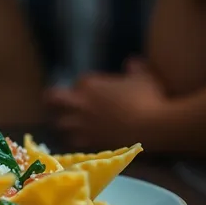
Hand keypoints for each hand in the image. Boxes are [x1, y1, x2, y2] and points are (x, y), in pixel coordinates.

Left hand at [44, 59, 166, 149]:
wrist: (153, 125)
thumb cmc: (148, 97)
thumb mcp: (142, 77)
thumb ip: (134, 68)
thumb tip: (132, 62)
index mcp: (90, 84)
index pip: (78, 82)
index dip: (84, 87)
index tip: (93, 92)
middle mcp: (80, 103)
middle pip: (52, 98)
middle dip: (52, 100)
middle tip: (55, 104)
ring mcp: (82, 123)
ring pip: (59, 123)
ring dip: (63, 123)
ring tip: (68, 124)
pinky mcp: (89, 140)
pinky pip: (72, 141)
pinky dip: (74, 140)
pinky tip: (79, 140)